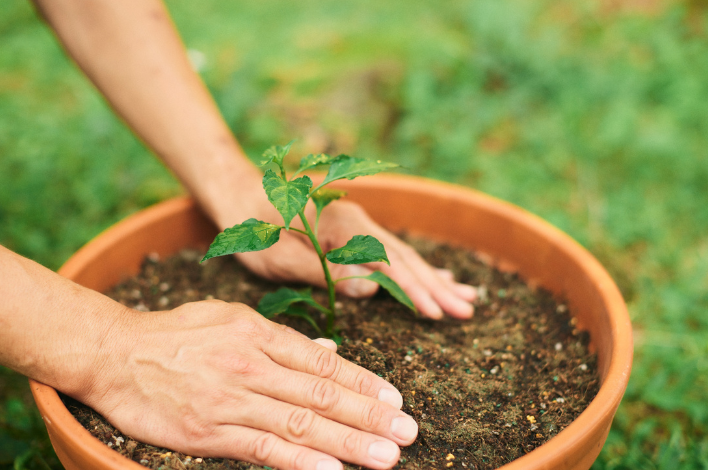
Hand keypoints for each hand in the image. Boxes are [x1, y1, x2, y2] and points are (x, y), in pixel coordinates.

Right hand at [88, 301, 416, 469]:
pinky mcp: (209, 430)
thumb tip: (330, 351)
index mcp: (260, 334)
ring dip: (347, 442)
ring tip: (385, 456)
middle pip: (321, 394)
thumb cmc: (177, 334)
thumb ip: (283, 339)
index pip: (324, 362)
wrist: (114, 352)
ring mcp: (231, 399)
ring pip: (300, 422)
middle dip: (369, 415)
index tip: (395, 399)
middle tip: (407, 432)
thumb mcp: (232, 319)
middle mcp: (252, 365)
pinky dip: (299, 461)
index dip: (363, 382)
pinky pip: (262, 448)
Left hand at [227, 188, 476, 319]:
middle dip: (437, 286)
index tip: (437, 312)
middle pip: (406, 258)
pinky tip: (437, 277)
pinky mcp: (355, 233)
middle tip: (467, 310)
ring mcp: (359, 226)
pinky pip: (393, 253)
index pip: (388, 262)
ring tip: (467, 298)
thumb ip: (324, 272)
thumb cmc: (253, 228)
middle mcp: (358, 222)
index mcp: (342, 226)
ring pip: (404, 255)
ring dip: (434, 278)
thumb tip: (372, 288)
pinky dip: (417, 268)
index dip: (414, 289)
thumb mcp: (279, 257)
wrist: (240, 195)